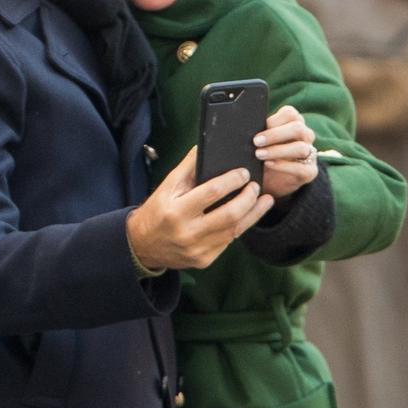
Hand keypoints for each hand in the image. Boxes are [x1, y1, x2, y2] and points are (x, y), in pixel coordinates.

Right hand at [127, 146, 274, 269]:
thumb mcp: (166, 187)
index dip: (231, 181)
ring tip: (265, 200)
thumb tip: (206, 147)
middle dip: (248, 198)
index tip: (243, 172)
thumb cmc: (156, 212)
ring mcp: (197, 250)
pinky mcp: (205, 260)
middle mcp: (187, 233)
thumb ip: (187, 168)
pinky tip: (249, 215)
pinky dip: (241, 226)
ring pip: (234, 231)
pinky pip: (228, 242)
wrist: (142, 245)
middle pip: (229, 215)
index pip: (211, 193)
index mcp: (176, 212)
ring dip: (253, 214)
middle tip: (256, 186)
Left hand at [253, 105, 317, 198]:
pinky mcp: (310, 171)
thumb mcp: (261, 142)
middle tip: (256, 141)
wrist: (272, 181)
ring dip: (277, 150)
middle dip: (274, 134)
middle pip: (297, 128)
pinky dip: (282, 166)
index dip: (274, 120)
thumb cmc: (265, 155)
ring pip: (300, 148)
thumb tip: (246, 129)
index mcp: (294, 123)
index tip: (258, 128)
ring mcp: (310, 153)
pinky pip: (300, 168)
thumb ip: (259, 134)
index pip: (290, 114)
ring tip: (259, 154)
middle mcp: (306, 136)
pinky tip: (268, 164)